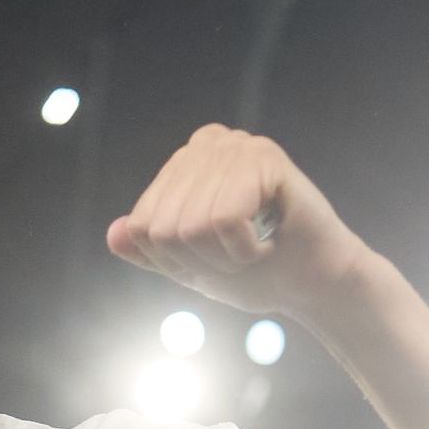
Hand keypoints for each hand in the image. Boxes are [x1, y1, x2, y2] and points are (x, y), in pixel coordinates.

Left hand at [104, 124, 372, 320]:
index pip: (142, 226)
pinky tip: (269, 239)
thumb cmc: (258, 272)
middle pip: (163, 227)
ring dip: (224, 257)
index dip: (176, 261)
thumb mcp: (192, 267)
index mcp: (183, 164)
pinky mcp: (263, 156)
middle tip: (239, 256)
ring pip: (189, 227)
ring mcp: (235, 145)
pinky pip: (223, 220)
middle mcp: (206, 144)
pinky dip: (244, 248)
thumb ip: (152, 250)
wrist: (315, 284)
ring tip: (255, 246)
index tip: (216, 257)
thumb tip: (113, 233)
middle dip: (200, 261)